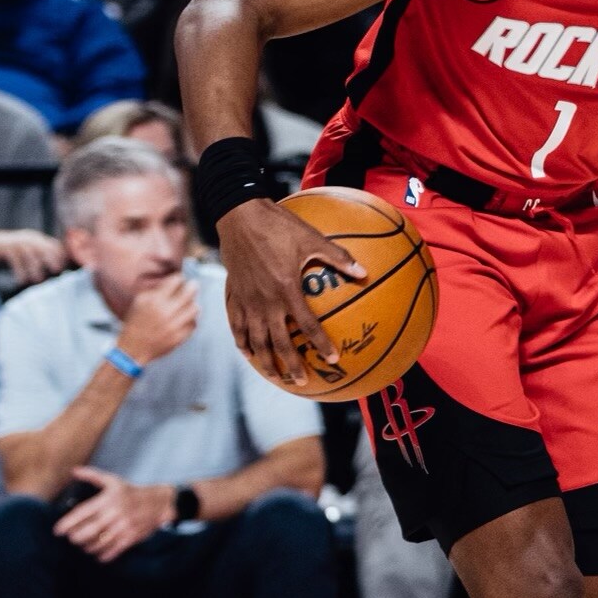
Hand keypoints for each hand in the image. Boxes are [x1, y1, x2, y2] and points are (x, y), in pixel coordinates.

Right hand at [0, 227, 69, 281]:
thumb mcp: (29, 254)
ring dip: (34, 267)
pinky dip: (19, 270)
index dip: (59, 254)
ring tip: (38, 280)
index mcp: (35, 239)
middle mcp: (26, 237)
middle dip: (50, 257)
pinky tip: (21, 280)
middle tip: (57, 270)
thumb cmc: (12, 255)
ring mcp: (14, 241)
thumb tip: (60, 270)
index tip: (63, 267)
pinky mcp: (2, 246)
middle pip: (41, 246)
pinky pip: (14, 257)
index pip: (52, 244)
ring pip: (28, 253)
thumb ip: (42, 259)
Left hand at [55, 466, 161, 562]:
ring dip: (87, 547)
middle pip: (88, 531)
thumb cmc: (132, 491)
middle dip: (75, 538)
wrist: (158, 503)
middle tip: (71, 538)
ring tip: (83, 546)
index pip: (82, 513)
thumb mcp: (113, 480)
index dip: (67, 523)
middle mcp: (114, 514)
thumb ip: (92, 475)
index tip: (57, 530)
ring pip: (99, 543)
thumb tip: (73, 471)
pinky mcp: (130, 538)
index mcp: (107, 499)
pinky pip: (113, 551)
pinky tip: (98, 553)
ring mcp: (123, 527)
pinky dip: (103, 555)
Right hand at [115, 274, 199, 363]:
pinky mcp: (179, 337)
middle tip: (191, 287)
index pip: (176, 281)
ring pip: (195, 308)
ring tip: (187, 305)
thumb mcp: (139, 302)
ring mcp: (174, 325)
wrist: (133, 349)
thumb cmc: (135, 325)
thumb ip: (154, 290)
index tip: (180, 280)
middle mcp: (166, 311)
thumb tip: (170, 282)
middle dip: (191, 287)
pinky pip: (193, 324)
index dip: (179, 279)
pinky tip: (184, 319)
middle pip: (190, 291)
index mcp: (155, 300)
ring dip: (192, 304)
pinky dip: (191, 320)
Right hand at [218, 194, 359, 385]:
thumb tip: (364, 273)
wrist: (239, 215)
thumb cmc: (278, 225)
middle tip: (303, 382)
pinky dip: (242, 341)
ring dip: (265, 360)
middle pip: (279, 342)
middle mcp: (266, 301)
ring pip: (255, 340)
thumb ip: (339, 257)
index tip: (332, 359)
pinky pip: (236, 325)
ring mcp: (247, 300)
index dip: (320, 344)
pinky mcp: (233, 295)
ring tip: (275, 375)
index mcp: (287, 289)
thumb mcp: (312, 238)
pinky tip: (247, 352)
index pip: (306, 326)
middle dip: (292, 365)